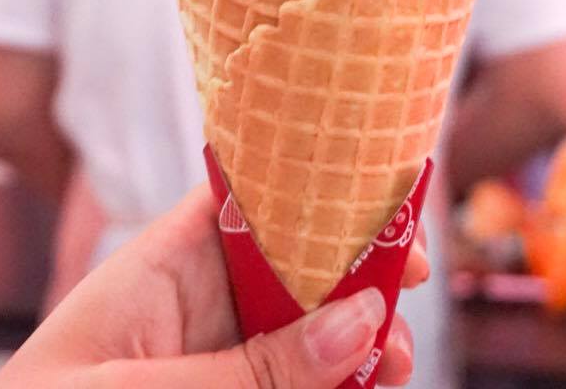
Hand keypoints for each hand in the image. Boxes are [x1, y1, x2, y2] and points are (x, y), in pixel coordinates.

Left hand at [0, 186, 427, 387]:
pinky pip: (289, 382)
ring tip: (394, 371)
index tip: (394, 219)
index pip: (253, 199)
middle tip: (404, 318)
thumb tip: (363, 321)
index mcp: (161, 266)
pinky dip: (331, 385)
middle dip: (359, 287)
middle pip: (298, 272)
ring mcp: (212, 358)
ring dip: (357, 350)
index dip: (327, 197)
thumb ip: (253, 366)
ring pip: (305, 337)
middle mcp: (195, 306)